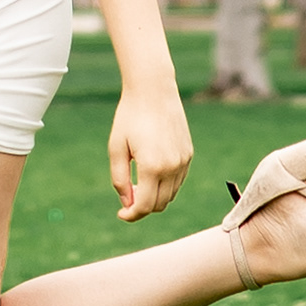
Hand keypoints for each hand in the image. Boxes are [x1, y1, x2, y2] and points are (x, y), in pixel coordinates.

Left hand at [106, 78, 191, 222]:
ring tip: (138, 183)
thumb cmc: (130, 117)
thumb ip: (120, 179)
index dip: (131, 215)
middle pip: (159, 204)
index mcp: (152, 167)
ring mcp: (183, 161)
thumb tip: (127, 204)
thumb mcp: (116, 148)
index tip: (121, 214)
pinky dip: (165, 185)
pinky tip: (152, 172)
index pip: (144, 206)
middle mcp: (172, 167)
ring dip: (155, 196)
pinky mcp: (188, 154)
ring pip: (170, 195)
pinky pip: (178, 181)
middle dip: (142, 207)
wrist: (153, 90)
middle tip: (128, 195)